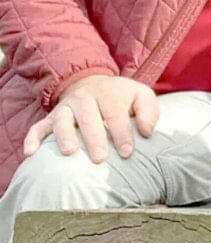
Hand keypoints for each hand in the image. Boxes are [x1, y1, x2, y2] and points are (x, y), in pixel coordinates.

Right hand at [23, 75, 158, 162]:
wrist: (92, 84)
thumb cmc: (121, 97)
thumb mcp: (140, 96)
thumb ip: (148, 111)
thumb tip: (146, 131)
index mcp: (108, 93)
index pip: (115, 113)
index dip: (121, 133)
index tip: (127, 152)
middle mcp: (85, 99)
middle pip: (88, 116)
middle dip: (94, 137)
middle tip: (100, 158)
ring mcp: (66, 108)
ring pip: (62, 120)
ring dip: (64, 135)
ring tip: (69, 152)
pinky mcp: (51, 118)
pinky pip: (38, 126)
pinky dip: (33, 138)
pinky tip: (30, 153)